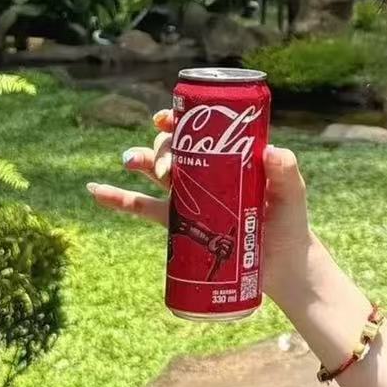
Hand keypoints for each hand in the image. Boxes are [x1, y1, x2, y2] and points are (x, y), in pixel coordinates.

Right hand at [85, 109, 319, 306]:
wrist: (284, 266)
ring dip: (139, 160)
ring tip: (131, 162)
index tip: (164, 120)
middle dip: (162, 148)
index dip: (179, 119)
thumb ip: (286, 173)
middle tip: (167, 166)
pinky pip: (145, 209)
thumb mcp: (291, 195)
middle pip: (174, 148)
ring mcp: (192, 197)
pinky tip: (96, 191)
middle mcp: (208, 173)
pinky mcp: (183, 224)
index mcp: (230, 159)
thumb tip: (272, 152)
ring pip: (157, 172)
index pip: (200, 130)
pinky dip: (118, 199)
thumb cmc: (290, 225)